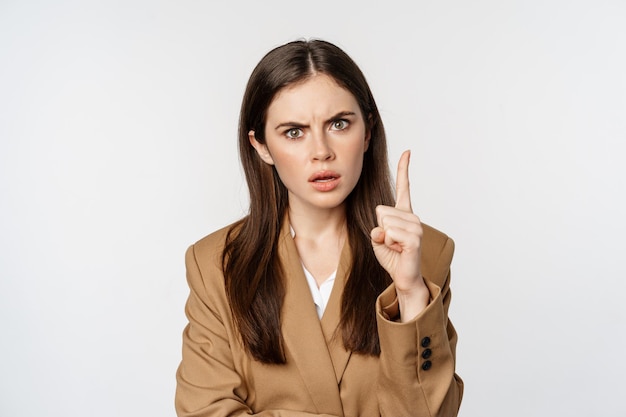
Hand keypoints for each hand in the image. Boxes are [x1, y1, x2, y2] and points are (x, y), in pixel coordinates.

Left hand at [370, 150, 427, 319]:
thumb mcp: (377, 238)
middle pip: (380, 211)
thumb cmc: (392, 256)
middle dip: (379, 229)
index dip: (404, 169)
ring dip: (384, 239)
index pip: (404, 187)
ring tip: (395, 247)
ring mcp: (416, 227)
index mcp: (404, 213)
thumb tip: (381, 229)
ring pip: (384, 223)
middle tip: (391, 242)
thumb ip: (376, 228)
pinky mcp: (415, 239)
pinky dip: (388, 244)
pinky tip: (399, 250)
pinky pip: (390, 234)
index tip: (408, 152)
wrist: (403, 276)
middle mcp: (412, 217)